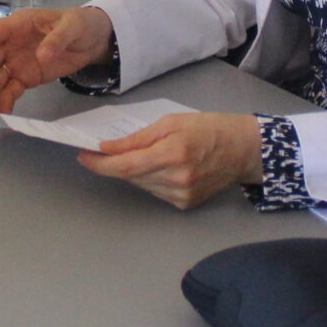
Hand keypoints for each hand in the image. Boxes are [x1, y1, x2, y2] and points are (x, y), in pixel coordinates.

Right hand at [0, 5, 113, 114]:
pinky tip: (2, 112)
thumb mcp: (72, 26)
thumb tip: (41, 56)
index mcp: (17, 25)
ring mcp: (17, 62)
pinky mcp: (26, 77)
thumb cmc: (80, 24)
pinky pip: (11, 89)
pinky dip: (5, 100)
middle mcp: (11, 44)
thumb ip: (56, 39)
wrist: (94, 39)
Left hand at [77, 112, 261, 209]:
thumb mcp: (171, 122)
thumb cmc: (209, 128)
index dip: (100, 164)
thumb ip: (138, 138)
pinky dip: (151, 179)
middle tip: (109, 150)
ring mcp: (181, 195)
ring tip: (151, 154)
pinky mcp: (185, 204)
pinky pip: (155, 192)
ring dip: (135, 171)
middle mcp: (176, 178)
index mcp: (171, 154)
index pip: (125, 166)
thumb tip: (108, 148)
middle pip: (130, 176)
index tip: (84, 156)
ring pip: (141, 185)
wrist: (243, 150)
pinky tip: (165, 167)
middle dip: (116, 164)